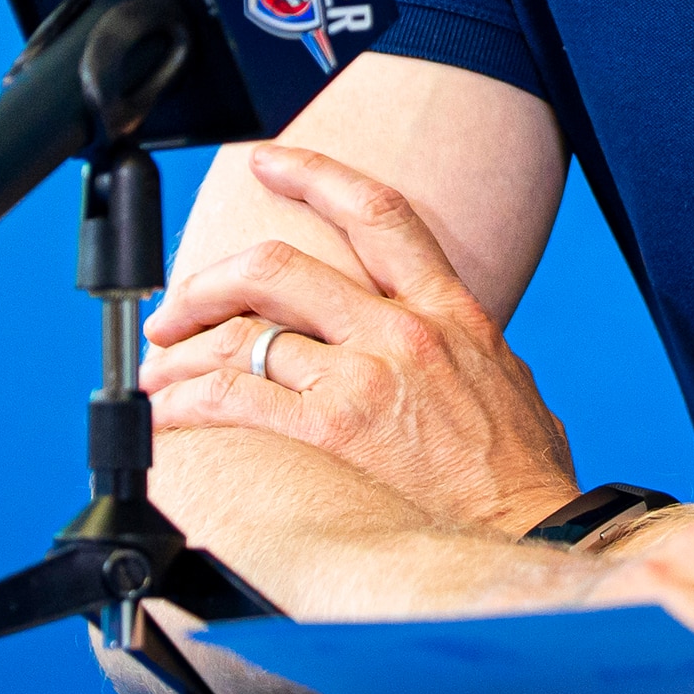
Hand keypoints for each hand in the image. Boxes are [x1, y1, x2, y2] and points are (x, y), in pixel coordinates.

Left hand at [143, 144, 581, 535]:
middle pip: (278, 268)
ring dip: (185, 350)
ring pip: (244, 334)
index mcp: (448, 307)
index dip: (314, 174)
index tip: (267, 163)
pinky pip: (236, 397)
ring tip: (158, 371)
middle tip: (176, 306)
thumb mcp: (503, 375)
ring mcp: (366, 378)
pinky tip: (169, 414)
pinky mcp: (335, 431)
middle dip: (209, 281)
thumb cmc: (522, 471)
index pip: (376, 212)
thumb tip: (428, 340)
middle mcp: (402, 330)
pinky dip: (187, 402)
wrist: (535, 531)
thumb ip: (453, 344)